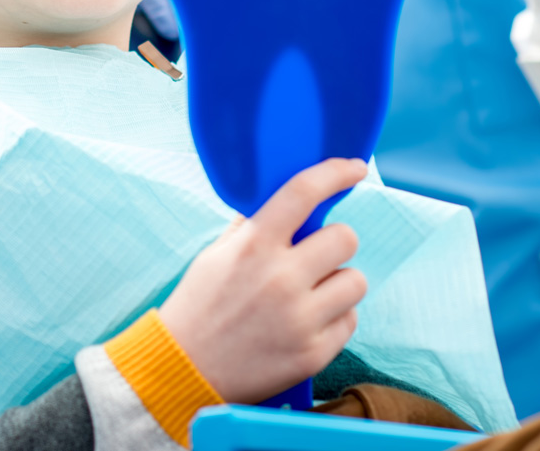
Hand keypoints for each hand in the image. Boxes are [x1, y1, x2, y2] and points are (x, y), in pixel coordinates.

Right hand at [158, 158, 367, 403]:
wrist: (184, 369)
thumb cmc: (199, 306)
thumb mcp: (215, 254)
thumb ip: (251, 226)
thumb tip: (287, 201)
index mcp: (253, 246)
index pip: (303, 193)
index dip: (335, 173)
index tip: (353, 168)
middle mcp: (281, 279)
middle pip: (345, 237)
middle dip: (335, 242)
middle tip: (317, 255)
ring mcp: (300, 319)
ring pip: (355, 281)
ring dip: (338, 283)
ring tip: (312, 294)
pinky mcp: (313, 353)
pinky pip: (350, 321)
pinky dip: (334, 319)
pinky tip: (306, 324)